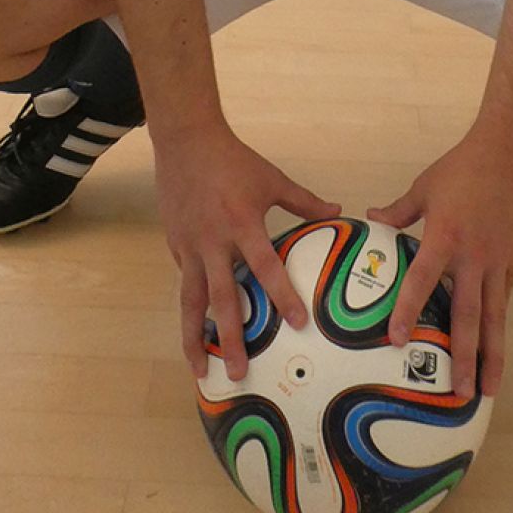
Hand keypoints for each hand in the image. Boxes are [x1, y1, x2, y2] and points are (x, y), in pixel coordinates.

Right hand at [154, 118, 340, 385]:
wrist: (186, 141)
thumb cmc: (234, 160)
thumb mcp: (272, 179)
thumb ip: (304, 201)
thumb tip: (338, 210)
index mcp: (243, 224)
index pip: (265, 267)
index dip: (282, 295)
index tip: (297, 324)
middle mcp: (214, 242)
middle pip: (223, 299)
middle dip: (230, 338)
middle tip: (240, 372)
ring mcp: (190, 247)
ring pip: (191, 301)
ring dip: (194, 338)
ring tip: (200, 369)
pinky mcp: (175, 245)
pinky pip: (185, 280)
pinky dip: (190, 305)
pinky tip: (195, 327)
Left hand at [366, 123, 512, 397]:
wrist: (509, 152)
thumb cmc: (461, 168)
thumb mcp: (425, 187)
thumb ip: (399, 211)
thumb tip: (369, 218)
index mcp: (445, 235)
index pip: (422, 280)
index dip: (409, 309)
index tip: (397, 340)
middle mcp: (473, 256)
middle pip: (468, 314)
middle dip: (464, 356)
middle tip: (460, 392)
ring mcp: (497, 260)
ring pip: (495, 316)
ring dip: (492, 354)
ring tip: (488, 388)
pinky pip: (503, 298)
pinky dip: (499, 324)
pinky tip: (495, 349)